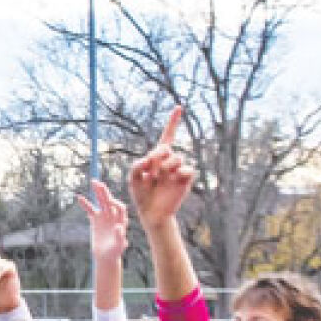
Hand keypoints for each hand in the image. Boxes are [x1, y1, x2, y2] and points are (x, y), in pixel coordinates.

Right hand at [78, 180, 128, 264]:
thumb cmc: (114, 252)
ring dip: (97, 193)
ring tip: (93, 182)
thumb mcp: (119, 246)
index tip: (108, 202)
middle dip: (104, 192)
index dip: (114, 204)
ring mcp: (104, 216)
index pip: (119, 208)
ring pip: (101, 202)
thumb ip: (120, 237)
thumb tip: (119, 227)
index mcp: (121, 220)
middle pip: (109, 201)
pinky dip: (86, 204)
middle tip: (98, 183)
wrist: (106, 255)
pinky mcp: (95, 220)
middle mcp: (113, 216)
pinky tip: (80, 197)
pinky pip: (90, 210)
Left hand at [128, 107, 193, 229]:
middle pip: (166, 148)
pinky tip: (172, 180)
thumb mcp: (133, 179)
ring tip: (159, 178)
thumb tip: (149, 158)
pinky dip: (179, 173)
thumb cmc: (141, 196)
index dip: (173, 123)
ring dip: (166, 167)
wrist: (151, 213)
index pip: (166, 137)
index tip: (179, 107)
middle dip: (157, 156)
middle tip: (150, 170)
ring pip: (177, 157)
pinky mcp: (185, 180)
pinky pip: (188, 169)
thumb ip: (137, 165)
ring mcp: (177, 170)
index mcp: (157, 158)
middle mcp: (169, 162)